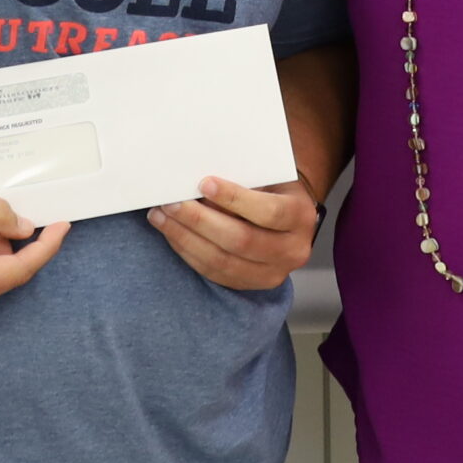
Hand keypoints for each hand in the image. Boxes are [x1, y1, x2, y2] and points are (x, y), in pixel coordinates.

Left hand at [148, 176, 319, 290]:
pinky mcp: (251, 285)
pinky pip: (215, 273)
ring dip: (186, 239)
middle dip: (200, 221)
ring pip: (223, 261)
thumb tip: (198, 183)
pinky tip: (172, 234)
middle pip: (241, 240)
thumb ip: (244, 179)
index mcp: (301, 216)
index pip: (269, 211)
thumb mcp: (269, 177)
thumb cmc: (273, 188)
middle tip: (171, 203)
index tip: (204, 184)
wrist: (287, 217)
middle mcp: (292, 250)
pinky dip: (189, 253)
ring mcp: (273, 273)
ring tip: (161, 217)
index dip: (235, 199)